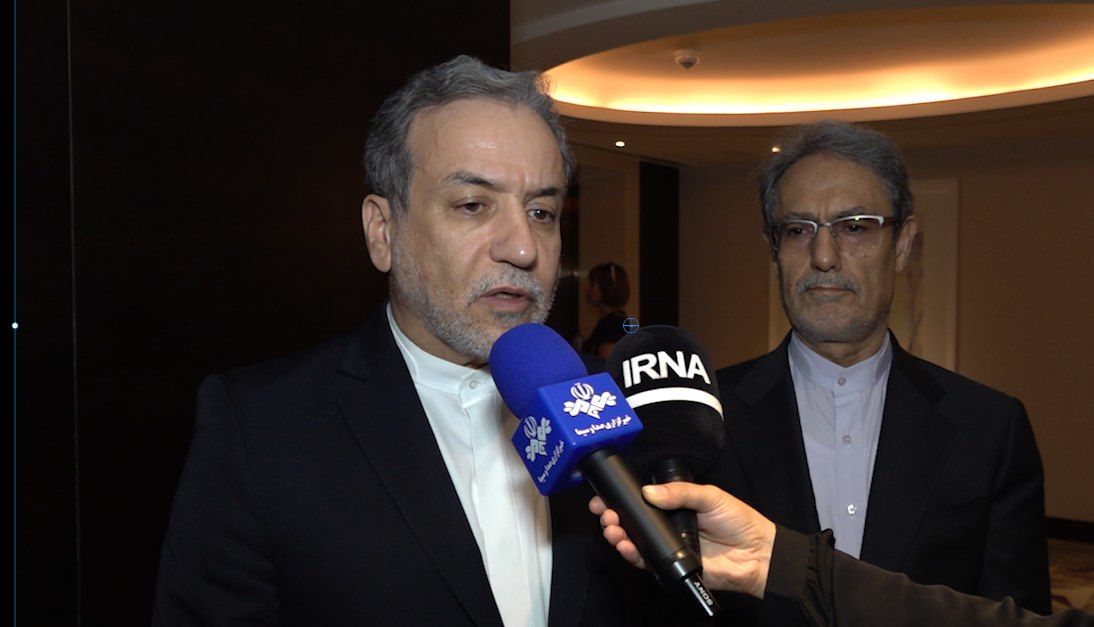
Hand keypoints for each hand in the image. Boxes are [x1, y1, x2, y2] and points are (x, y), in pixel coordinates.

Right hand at [589, 482, 776, 598]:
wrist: (755, 554)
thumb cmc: (737, 521)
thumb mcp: (709, 496)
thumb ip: (679, 493)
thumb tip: (647, 491)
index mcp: (674, 506)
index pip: (641, 502)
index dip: (621, 500)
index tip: (603, 497)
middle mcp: (666, 526)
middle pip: (632, 522)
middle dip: (613, 517)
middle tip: (605, 513)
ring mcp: (666, 546)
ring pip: (633, 541)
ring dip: (618, 535)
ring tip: (612, 529)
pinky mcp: (669, 565)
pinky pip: (645, 561)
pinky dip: (632, 555)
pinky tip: (625, 546)